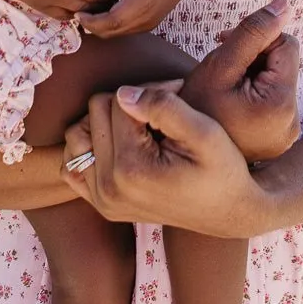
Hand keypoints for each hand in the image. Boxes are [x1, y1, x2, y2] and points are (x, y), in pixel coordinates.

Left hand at [62, 82, 264, 236]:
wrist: (230, 212)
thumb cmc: (223, 169)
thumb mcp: (205, 132)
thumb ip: (164, 106)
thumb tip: (123, 94)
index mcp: (132, 169)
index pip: (117, 102)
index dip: (148, 91)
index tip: (175, 97)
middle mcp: (108, 188)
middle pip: (94, 113)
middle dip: (125, 104)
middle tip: (160, 113)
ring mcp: (101, 200)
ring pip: (77, 134)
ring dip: (105, 123)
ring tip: (140, 129)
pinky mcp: (100, 205)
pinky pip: (72, 164)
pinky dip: (90, 148)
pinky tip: (119, 146)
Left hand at [75, 0, 198, 35]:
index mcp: (143, 1)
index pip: (112, 21)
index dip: (92, 21)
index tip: (78, 13)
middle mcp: (146, 18)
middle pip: (112, 31)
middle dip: (92, 26)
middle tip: (78, 13)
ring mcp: (148, 24)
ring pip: (117, 34)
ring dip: (101, 27)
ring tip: (88, 12)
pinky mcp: (148, 26)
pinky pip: (124, 31)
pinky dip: (111, 26)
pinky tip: (104, 11)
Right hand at [180, 0, 299, 160]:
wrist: (177, 153)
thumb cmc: (193, 106)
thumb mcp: (219, 65)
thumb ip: (253, 32)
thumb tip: (284, 5)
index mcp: (281, 104)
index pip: (286, 45)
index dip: (257, 38)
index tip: (225, 42)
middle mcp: (292, 124)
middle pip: (284, 64)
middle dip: (255, 58)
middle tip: (223, 68)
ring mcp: (287, 135)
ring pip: (278, 81)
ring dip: (254, 74)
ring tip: (225, 87)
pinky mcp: (279, 140)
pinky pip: (274, 102)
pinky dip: (255, 94)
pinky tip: (232, 103)